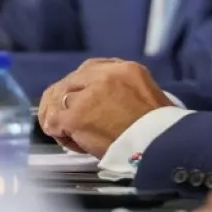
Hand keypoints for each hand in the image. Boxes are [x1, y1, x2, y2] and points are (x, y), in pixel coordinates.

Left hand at [38, 59, 172, 156]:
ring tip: (64, 129)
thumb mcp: (146, 93)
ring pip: (59, 99)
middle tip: (64, 116)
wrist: (157, 144)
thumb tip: (103, 99)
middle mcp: (105, 76)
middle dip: (64, 97)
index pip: (91, 67)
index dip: (80, 83)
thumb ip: (122, 89)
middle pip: (71, 81)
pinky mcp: (76, 116)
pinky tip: (66, 138)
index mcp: (126, 69)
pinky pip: (54, 121)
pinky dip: (57, 131)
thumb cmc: (157, 127)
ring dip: (59, 114)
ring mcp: (88, 95)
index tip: (78, 96)